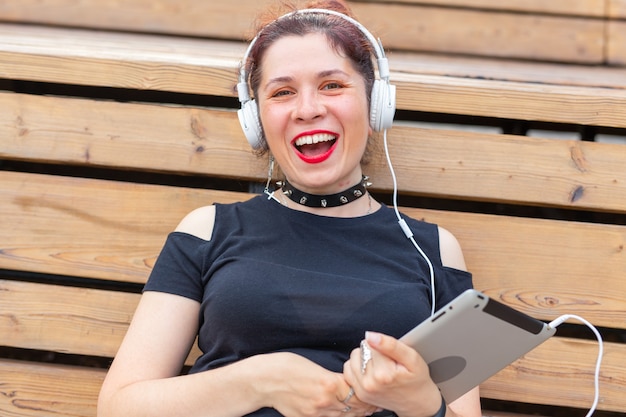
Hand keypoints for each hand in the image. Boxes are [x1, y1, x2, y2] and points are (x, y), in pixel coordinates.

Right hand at [255, 352, 377, 416]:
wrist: (265, 380)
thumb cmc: (288, 366)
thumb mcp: (315, 367)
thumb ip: (333, 379)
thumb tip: (346, 385)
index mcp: (330, 383)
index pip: (358, 392)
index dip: (367, 392)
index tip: (373, 389)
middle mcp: (325, 401)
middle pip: (355, 407)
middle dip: (366, 405)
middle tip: (374, 402)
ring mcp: (316, 412)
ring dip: (356, 413)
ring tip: (364, 409)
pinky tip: (344, 413)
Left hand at [342, 332, 442, 416]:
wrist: (417, 402)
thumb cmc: (416, 379)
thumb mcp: (412, 357)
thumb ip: (391, 344)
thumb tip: (370, 336)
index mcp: (383, 374)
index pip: (371, 343)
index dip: (382, 345)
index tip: (391, 355)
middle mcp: (370, 383)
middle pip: (361, 350)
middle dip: (373, 352)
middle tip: (387, 362)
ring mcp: (363, 390)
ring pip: (353, 358)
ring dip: (363, 358)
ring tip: (379, 366)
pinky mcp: (359, 394)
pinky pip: (348, 370)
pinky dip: (357, 368)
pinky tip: (369, 371)